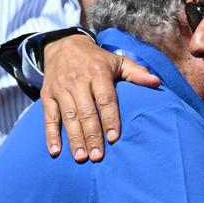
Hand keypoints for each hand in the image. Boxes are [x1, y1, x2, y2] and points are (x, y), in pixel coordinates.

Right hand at [41, 35, 159, 161]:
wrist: (63, 45)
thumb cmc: (97, 60)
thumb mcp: (117, 61)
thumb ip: (136, 73)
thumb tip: (156, 83)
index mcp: (98, 73)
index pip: (105, 99)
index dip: (110, 119)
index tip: (114, 138)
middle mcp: (78, 80)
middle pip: (86, 112)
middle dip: (92, 135)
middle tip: (98, 157)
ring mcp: (61, 88)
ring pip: (68, 116)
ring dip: (74, 138)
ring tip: (82, 158)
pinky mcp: (47, 94)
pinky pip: (48, 116)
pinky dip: (51, 135)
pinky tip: (55, 151)